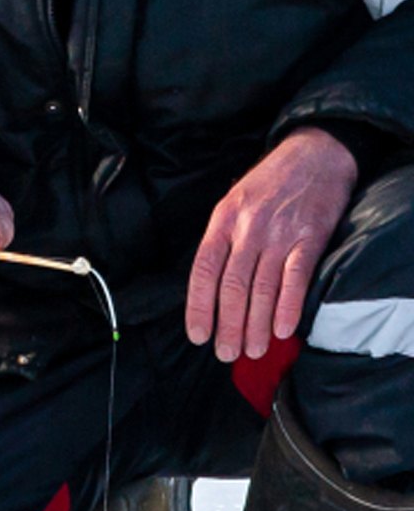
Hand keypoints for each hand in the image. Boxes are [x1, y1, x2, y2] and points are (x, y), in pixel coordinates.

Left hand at [186, 128, 357, 360]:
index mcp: (223, 221)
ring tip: (253, 351)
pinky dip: (289, 305)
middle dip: (228, 325)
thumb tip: (214, 286)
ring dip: (257, 324)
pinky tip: (284, 329)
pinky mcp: (310, 238)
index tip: (197, 335)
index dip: (199, 305)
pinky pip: (296, 277)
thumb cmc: (269, 185)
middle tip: (227, 354)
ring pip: (262, 287)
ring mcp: (279, 234)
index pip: (203, 269)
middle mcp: (247, 229)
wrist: (313, 156)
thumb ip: (225, 240)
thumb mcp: (234, 203)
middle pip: (232, 285)